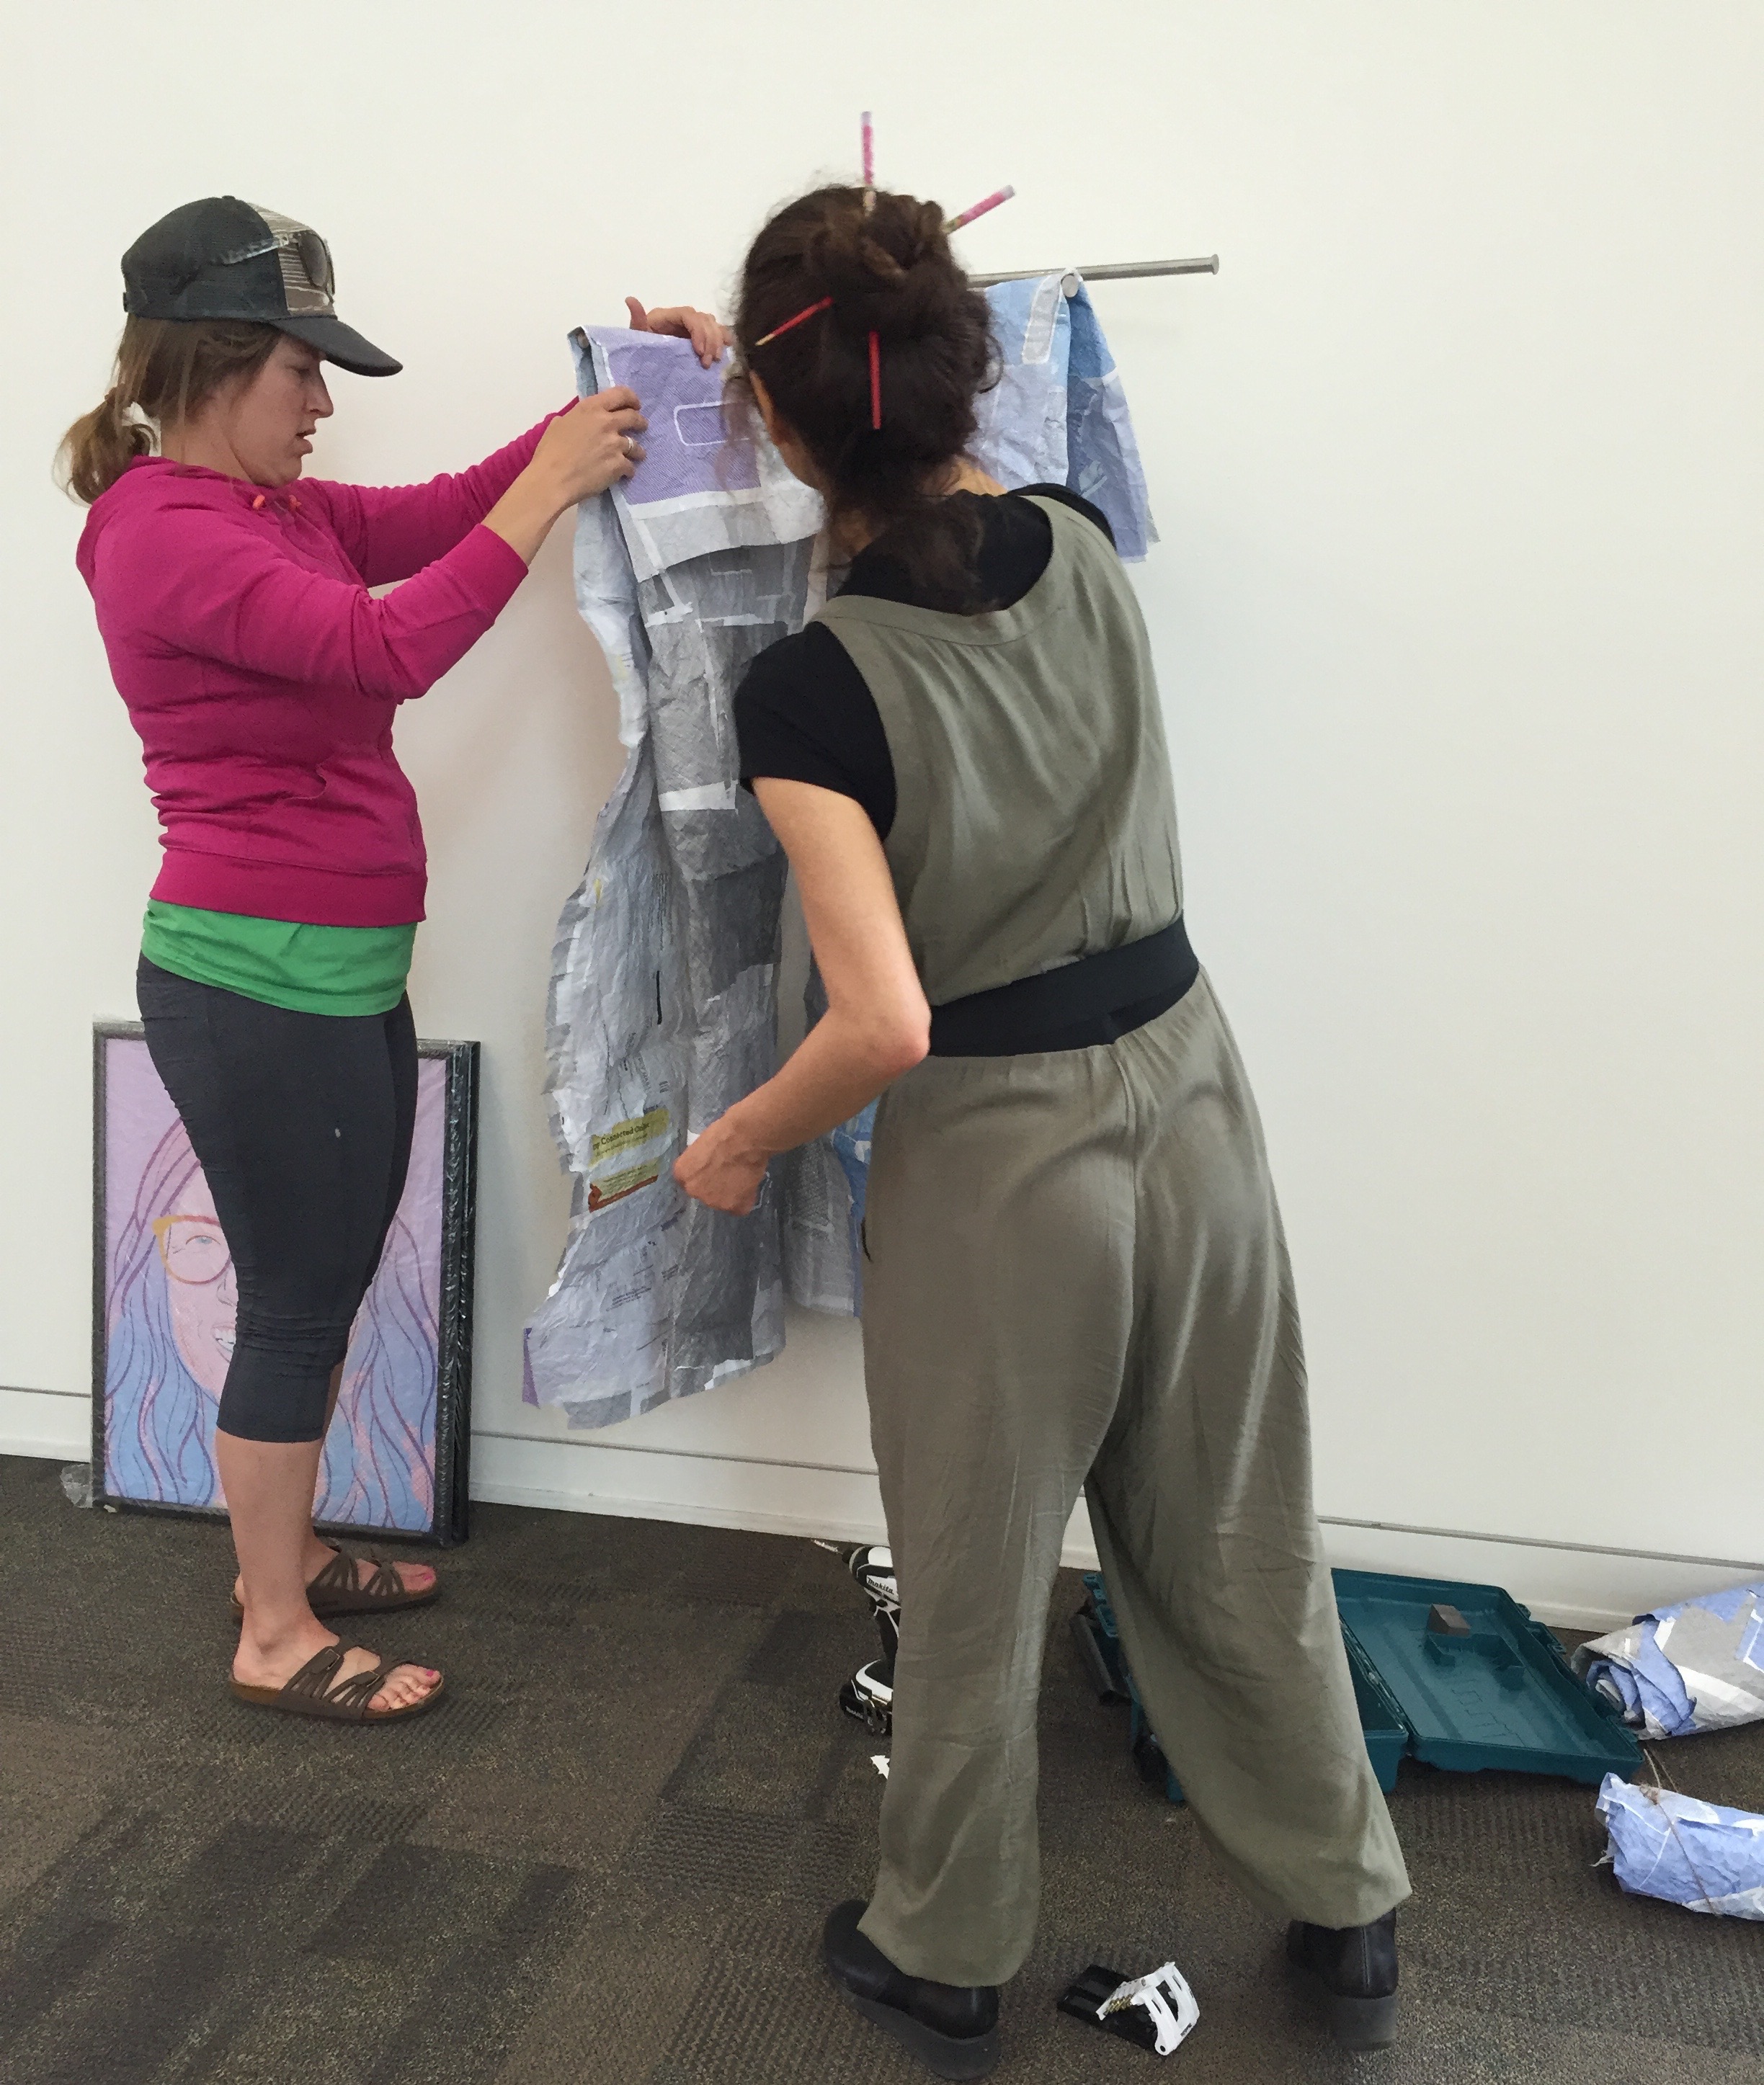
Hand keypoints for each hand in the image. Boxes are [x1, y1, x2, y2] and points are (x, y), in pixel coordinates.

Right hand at [533, 387, 648, 504]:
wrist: (553, 479)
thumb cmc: (550, 451)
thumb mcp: (559, 424)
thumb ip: (575, 418)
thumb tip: (580, 421)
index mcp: (591, 408)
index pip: (620, 394)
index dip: (631, 398)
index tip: (635, 405)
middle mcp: (607, 423)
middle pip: (633, 417)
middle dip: (640, 422)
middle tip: (642, 426)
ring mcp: (615, 444)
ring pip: (636, 445)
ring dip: (637, 450)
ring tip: (637, 454)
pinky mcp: (619, 465)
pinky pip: (630, 467)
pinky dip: (628, 470)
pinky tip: (625, 474)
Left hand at [626, 297, 728, 367]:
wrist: (643, 361)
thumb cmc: (639, 349)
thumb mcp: (636, 336)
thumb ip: (637, 320)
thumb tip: (630, 299)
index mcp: (668, 316)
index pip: (689, 315)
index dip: (698, 330)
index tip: (698, 351)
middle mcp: (682, 317)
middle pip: (704, 319)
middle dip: (710, 339)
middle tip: (707, 362)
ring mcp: (692, 326)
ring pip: (712, 323)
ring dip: (717, 340)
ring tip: (715, 360)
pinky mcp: (699, 336)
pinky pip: (716, 331)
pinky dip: (723, 337)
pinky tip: (727, 347)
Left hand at [674, 1115, 768, 1215]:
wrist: (745, 1138)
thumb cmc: (724, 1132)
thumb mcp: (701, 1145)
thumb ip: (700, 1162)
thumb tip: (709, 1166)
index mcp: (682, 1173)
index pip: (689, 1180)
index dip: (703, 1176)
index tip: (713, 1170)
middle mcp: (693, 1191)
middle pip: (704, 1193)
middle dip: (715, 1187)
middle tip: (729, 1173)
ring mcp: (714, 1202)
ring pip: (723, 1202)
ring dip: (731, 1194)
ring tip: (742, 1176)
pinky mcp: (734, 1207)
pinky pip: (740, 1207)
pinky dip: (746, 1198)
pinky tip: (750, 1183)